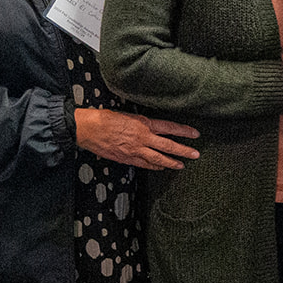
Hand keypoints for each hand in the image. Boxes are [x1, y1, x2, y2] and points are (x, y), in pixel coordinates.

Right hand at [74, 109, 199, 169]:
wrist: (87, 129)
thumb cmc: (104, 118)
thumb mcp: (128, 115)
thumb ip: (142, 122)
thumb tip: (152, 126)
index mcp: (143, 124)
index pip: (169, 128)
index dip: (184, 132)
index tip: (195, 134)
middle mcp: (142, 138)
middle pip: (168, 146)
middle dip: (183, 150)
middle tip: (195, 154)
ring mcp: (135, 150)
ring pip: (158, 159)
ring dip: (171, 162)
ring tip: (181, 165)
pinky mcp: (126, 158)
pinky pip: (144, 164)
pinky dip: (154, 166)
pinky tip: (161, 167)